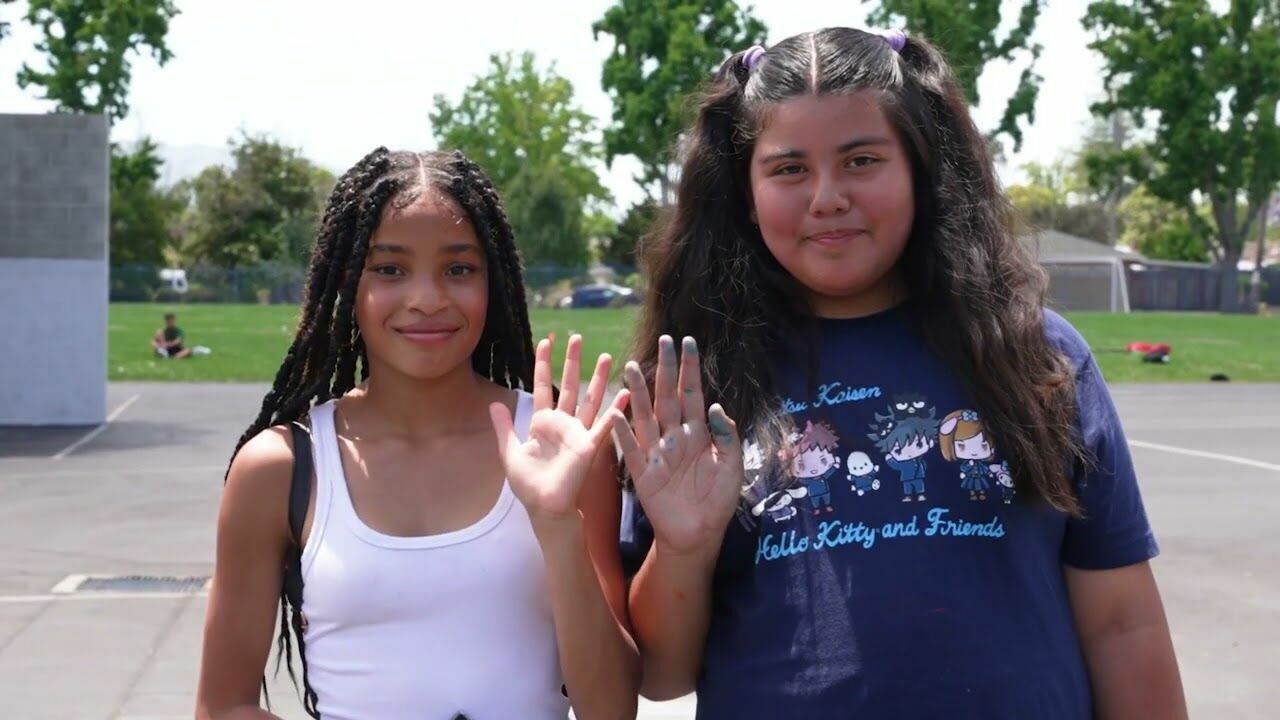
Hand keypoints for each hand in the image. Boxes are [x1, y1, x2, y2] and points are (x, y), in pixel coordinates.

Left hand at [489, 335, 627, 530]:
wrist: (544, 508)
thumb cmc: (528, 485)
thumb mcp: (510, 452)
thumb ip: (505, 428)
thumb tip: (493, 403)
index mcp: (542, 423)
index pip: (542, 386)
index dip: (542, 364)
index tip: (545, 342)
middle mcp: (562, 423)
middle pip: (568, 385)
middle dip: (573, 361)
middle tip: (577, 338)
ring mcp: (577, 432)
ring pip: (589, 398)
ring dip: (598, 378)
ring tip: (606, 356)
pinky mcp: (589, 445)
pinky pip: (605, 424)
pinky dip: (616, 410)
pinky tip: (626, 393)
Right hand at [612, 336, 742, 558]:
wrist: (699, 534)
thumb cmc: (717, 501)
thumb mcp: (732, 467)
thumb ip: (727, 437)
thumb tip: (718, 407)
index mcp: (698, 434)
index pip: (693, 394)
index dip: (690, 370)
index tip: (688, 343)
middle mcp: (675, 437)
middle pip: (667, 396)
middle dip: (665, 369)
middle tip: (663, 341)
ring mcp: (657, 453)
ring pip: (645, 416)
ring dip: (638, 392)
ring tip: (629, 367)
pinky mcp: (643, 473)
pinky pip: (630, 449)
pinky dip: (623, 433)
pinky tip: (617, 414)